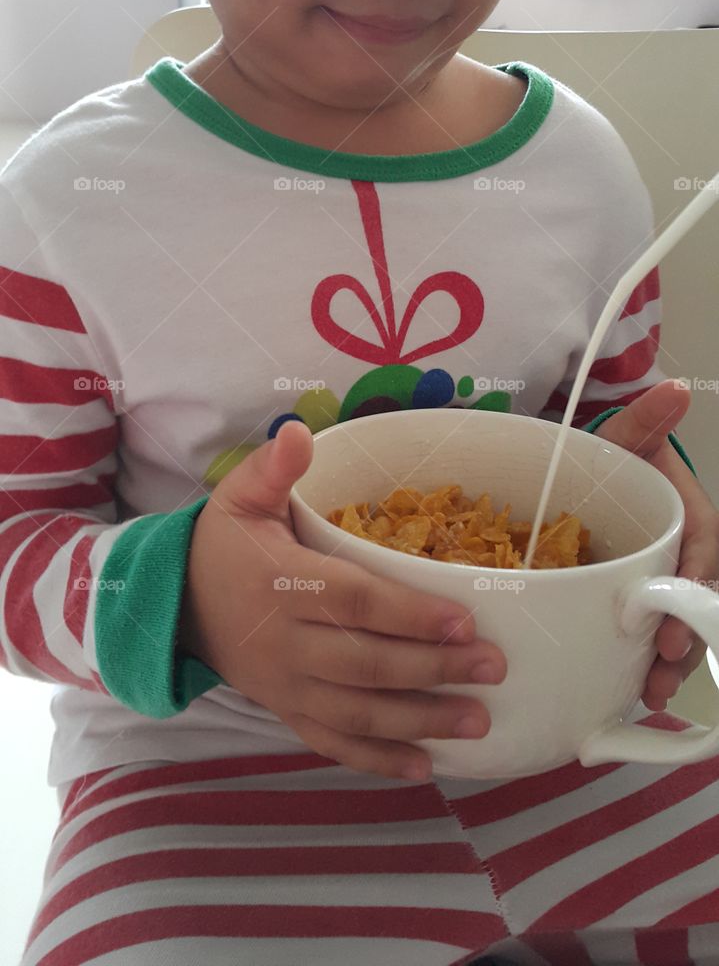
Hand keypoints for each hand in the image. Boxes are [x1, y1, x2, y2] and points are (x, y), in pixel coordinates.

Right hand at [180, 420, 506, 780]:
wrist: (174, 606)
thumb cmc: (222, 545)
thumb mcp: (239, 496)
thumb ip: (273, 467)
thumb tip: (298, 432)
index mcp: (279, 582)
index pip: (351, 602)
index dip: (408, 614)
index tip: (463, 620)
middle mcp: (283, 643)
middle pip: (366, 663)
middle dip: (433, 669)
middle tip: (493, 668)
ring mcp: (285, 685)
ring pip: (356, 711)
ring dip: (420, 720)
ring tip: (478, 721)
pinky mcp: (285, 711)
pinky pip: (331, 742)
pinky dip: (376, 759)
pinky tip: (424, 767)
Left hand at [595, 380, 718, 709]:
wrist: (591, 475)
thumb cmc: (615, 456)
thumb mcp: (627, 435)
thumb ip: (646, 418)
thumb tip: (673, 389)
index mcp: (692, 519)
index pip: (703, 554)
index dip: (694, 586)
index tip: (676, 614)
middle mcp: (687, 556)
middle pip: (699, 604)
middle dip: (687, 639)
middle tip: (663, 669)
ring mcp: (666, 582)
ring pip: (684, 626)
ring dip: (672, 662)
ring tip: (650, 691)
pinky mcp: (644, 602)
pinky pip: (658, 634)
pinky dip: (651, 662)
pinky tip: (636, 690)